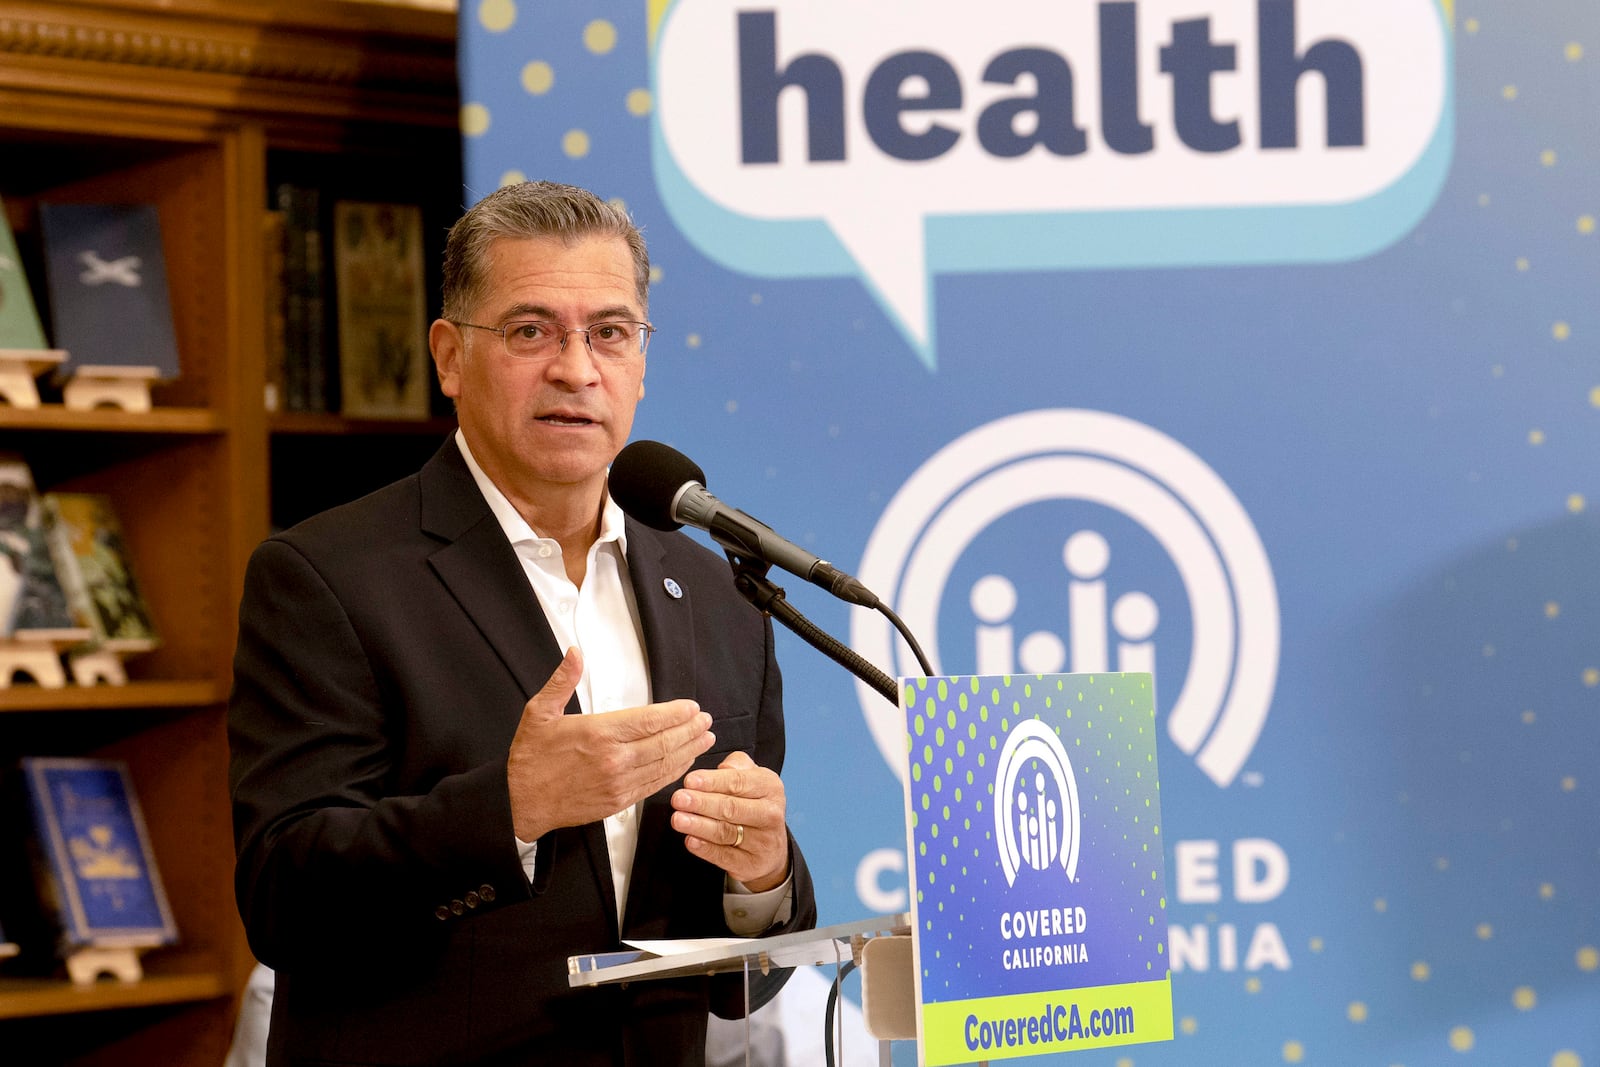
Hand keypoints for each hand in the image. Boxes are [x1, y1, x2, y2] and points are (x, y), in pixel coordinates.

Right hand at [507, 648, 714, 841]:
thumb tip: (575, 653)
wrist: (521, 802)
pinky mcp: (619, 801)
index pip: (649, 720)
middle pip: (663, 742)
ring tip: (704, 738)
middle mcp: (614, 759)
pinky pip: (654, 785)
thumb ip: (562, 681)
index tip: (691, 707)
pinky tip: (684, 762)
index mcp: (598, 733)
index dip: (675, 714)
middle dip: (689, 730)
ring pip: (663, 764)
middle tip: (705, 721)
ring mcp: (619, 783)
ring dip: (688, 751)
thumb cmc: (531, 757)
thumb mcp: (539, 712)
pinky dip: (673, 772)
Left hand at [669, 751, 788, 891]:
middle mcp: (770, 814)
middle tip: (679, 799)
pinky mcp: (752, 864)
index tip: (689, 781)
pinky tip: (690, 840)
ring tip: (678, 819)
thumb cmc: (753, 804)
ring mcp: (763, 842)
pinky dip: (705, 849)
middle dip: (702, 803)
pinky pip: (725, 856)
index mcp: (770, 787)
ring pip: (726, 832)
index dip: (712, 781)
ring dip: (699, 826)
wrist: (772, 847)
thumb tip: (721, 768)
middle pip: (732, 808)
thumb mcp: (752, 778)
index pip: (739, 782)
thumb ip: (736, 766)